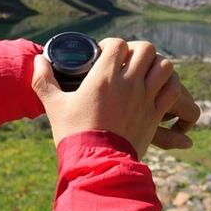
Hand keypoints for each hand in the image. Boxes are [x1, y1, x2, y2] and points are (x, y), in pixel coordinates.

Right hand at [31, 38, 196, 158]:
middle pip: (146, 49)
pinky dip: (168, 85)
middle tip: (129, 61)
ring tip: (146, 73)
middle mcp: (128, 83)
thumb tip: (37, 60)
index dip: (113, 45)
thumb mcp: (54, 106)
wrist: (96, 166)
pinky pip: (172, 90)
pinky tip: (157, 90)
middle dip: (138, 51)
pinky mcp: (155, 114)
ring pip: (164, 66)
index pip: (119, 44)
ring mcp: (145, 98)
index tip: (106, 55)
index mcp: (104, 77)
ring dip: (156, 66)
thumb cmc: (73, 134)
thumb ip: (44, 80)